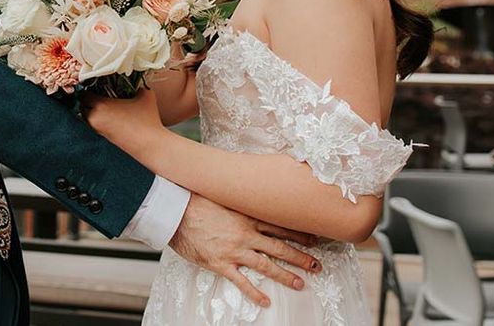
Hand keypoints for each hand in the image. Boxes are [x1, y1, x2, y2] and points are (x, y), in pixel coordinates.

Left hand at [84, 88, 164, 159]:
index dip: (89, 88)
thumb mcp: (146, 95)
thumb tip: (135, 83)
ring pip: (86, 117)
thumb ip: (138, 86)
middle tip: (98, 93)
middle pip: (82, 106)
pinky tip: (111, 116)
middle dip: (88, 99)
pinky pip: (93, 126)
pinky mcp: (103, 138)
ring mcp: (98, 130)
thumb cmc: (147, 119)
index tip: (97, 84)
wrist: (149, 145)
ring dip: (91, 110)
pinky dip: (97, 119)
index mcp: (101, 105)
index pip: (84, 94)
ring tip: (104, 105)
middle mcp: (95, 118)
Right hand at [170, 194, 321, 307]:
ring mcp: (234, 250)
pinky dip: (254, 292)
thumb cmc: (196, 200)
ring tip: (301, 283)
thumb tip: (250, 192)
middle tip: (317, 265)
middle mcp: (245, 233)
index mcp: (246, 215)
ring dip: (285, 275)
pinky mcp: (220, 263)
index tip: (313, 238)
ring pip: (266, 265)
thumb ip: (239, 198)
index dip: (298, 233)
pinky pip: (241, 281)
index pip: (279, 225)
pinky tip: (266, 301)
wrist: (176, 211)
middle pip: (279, 246)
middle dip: (300, 256)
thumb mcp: (223, 194)